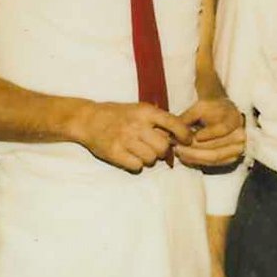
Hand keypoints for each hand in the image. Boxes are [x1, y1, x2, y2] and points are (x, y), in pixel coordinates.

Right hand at [75, 101, 192, 172]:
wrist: (88, 119)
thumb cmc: (119, 115)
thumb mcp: (140, 109)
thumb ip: (158, 120)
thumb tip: (181, 134)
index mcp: (145, 111)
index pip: (173, 123)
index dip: (184, 134)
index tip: (187, 140)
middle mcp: (136, 125)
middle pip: (163, 146)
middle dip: (163, 150)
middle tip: (155, 148)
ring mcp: (124, 139)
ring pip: (151, 158)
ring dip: (149, 158)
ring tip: (140, 151)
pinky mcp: (114, 153)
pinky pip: (137, 166)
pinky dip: (136, 165)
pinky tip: (130, 157)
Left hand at [174, 97, 245, 167]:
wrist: (221, 113)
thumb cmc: (209, 109)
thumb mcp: (197, 108)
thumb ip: (186, 119)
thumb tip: (173, 133)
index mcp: (234, 119)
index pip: (222, 129)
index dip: (207, 134)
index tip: (191, 137)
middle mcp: (239, 136)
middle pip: (216, 148)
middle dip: (194, 149)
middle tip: (177, 147)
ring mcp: (237, 149)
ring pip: (213, 158)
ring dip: (194, 157)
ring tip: (178, 151)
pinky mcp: (230, 158)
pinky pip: (213, 163)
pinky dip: (198, 161)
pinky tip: (185, 157)